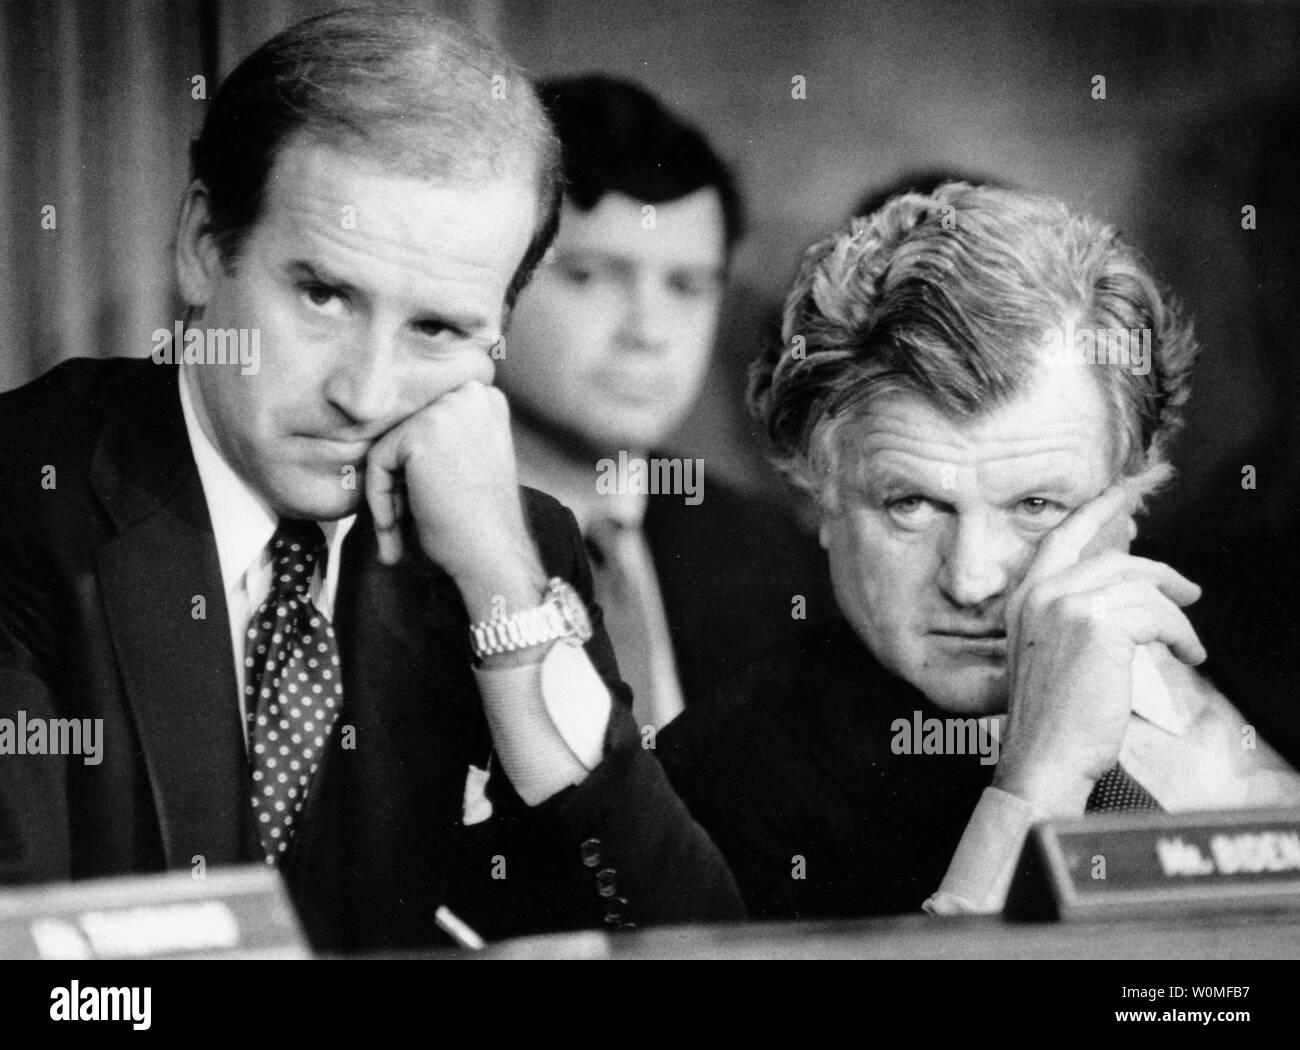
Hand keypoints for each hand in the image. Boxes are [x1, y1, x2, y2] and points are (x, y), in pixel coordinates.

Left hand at [364, 379, 545, 618]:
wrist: (494, 553)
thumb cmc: (481, 521)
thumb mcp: (468, 460)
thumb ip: (440, 438)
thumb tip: (389, 432)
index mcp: (486, 399)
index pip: (425, 423)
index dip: (415, 469)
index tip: (416, 508)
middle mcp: (470, 394)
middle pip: (406, 434)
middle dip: (399, 483)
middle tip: (399, 529)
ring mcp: (446, 409)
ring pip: (389, 449)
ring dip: (387, 496)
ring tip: (395, 535)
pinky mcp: (420, 432)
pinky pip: (377, 463)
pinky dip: (379, 500)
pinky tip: (394, 530)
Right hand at [992, 483, 1205, 815]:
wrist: (1043, 756)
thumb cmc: (1050, 719)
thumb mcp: (1051, 655)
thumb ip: (1073, 618)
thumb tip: (1127, 596)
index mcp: (1025, 598)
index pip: (1064, 537)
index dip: (1099, 508)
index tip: (1127, 489)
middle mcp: (1041, 594)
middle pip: (1115, 559)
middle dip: (1160, 571)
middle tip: (1189, 588)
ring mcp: (1066, 605)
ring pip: (1141, 589)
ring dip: (1175, 617)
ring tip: (1187, 643)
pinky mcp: (1097, 624)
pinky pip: (1156, 614)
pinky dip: (1180, 634)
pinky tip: (1185, 653)